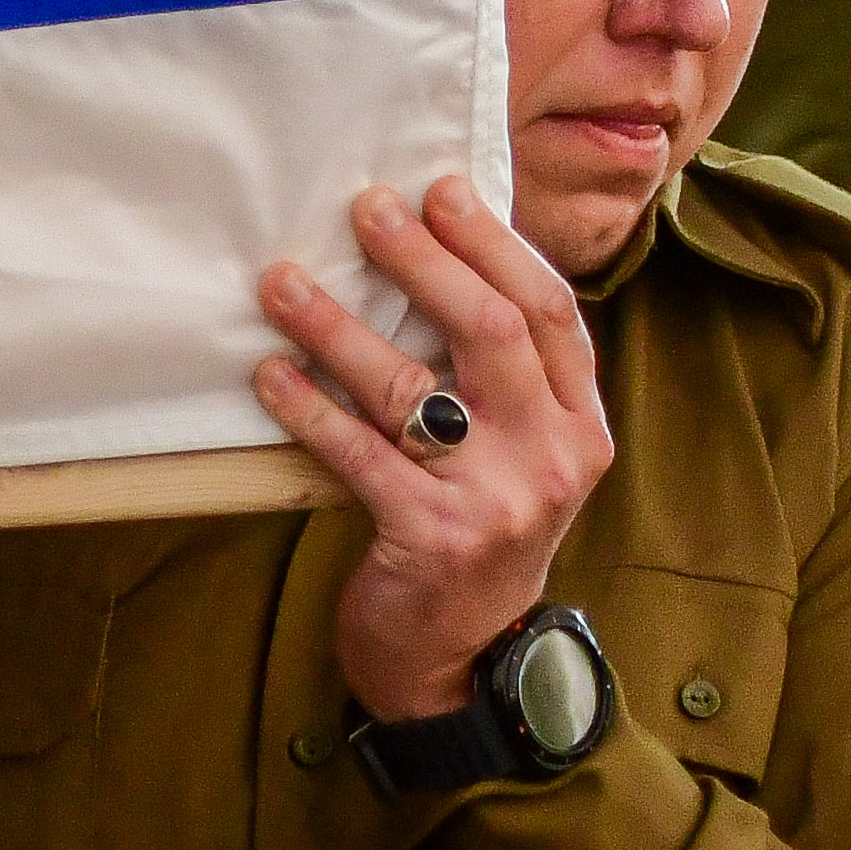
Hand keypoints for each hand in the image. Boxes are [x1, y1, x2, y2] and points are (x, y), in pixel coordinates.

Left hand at [251, 175, 613, 725]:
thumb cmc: (477, 529)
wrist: (463, 659)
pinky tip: (269, 372)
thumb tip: (435, 254)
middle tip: (365, 210)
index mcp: (581, 425)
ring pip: (412, 388)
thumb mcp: (517, 454)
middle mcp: (554, 457)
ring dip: (337, 325)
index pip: (550, 313)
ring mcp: (498, 500)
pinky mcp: (433, 537)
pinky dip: (308, 406)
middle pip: (491, 331)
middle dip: (425, 260)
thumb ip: (501, 376)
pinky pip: (360, 453)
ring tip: (281, 281)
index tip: (440, 190)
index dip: (495, 244)